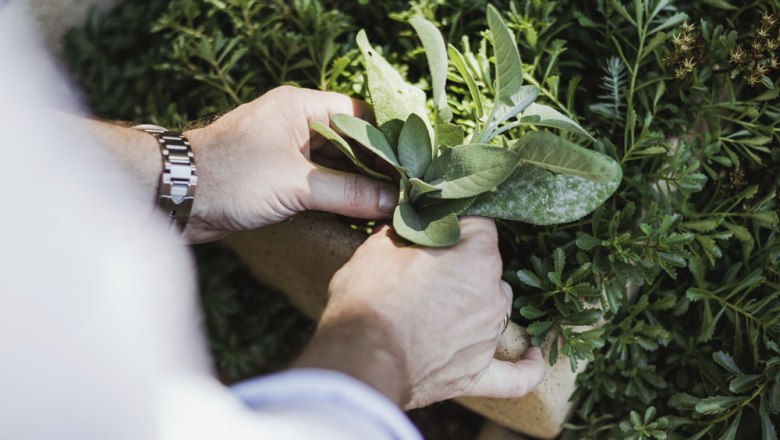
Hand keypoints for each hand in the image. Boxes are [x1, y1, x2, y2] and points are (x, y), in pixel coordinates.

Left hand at [183, 86, 397, 242]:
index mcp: (301, 107)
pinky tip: (362, 215)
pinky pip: (320, 184)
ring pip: (336, 166)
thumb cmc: (233, 176)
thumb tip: (394, 202)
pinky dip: (339, 197)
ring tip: (393, 205)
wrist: (176, 197)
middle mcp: (296, 124)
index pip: (359, 116)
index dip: (387, 141)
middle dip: (376, 167)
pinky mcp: (279, 177)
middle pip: (350, 143)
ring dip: (359, 185)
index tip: (413, 166)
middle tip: (408, 191)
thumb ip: (350, 193)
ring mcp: (288, 152)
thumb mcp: (298, 184)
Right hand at [294, 217, 545, 408]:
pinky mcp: (478, 374)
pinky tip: (533, 355)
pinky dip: (527, 365)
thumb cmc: (369, 298)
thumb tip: (408, 226)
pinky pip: (517, 374)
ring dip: (474, 303)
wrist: (361, 358)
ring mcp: (489, 336)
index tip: (433, 230)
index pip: (480, 225)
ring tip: (439, 306)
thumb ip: (405, 233)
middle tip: (423, 271)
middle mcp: (494, 294)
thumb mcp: (379, 247)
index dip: (454, 226)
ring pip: (496, 308)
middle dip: (462, 266)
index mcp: (477, 257)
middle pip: (488, 267)